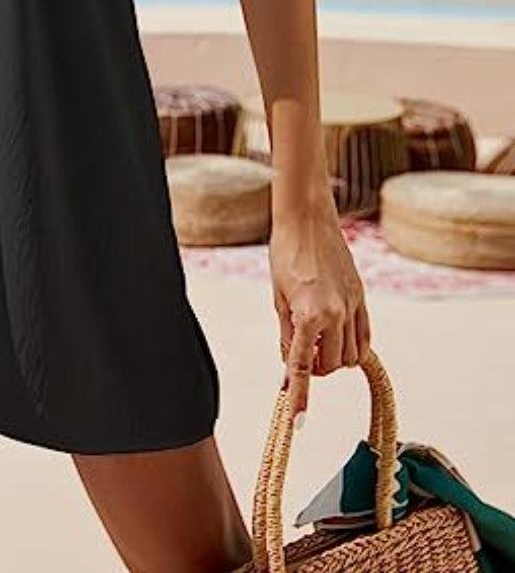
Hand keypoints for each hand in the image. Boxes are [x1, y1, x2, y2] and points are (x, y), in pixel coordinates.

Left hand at [268, 196, 372, 423]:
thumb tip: (288, 368)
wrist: (307, 219)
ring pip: (351, 356)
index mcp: (308, 314)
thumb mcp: (278, 297)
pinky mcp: (362, 297)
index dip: (299, 397)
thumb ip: (286, 335)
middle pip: (330, 366)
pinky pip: (365, 338)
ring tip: (315, 340)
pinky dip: (352, 346)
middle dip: (315, 368)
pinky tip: (337, 337)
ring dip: (333, 358)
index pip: (301, 367)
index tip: (298, 423)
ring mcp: (353, 306)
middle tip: (300, 353)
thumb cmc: (285, 254)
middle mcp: (335, 314)